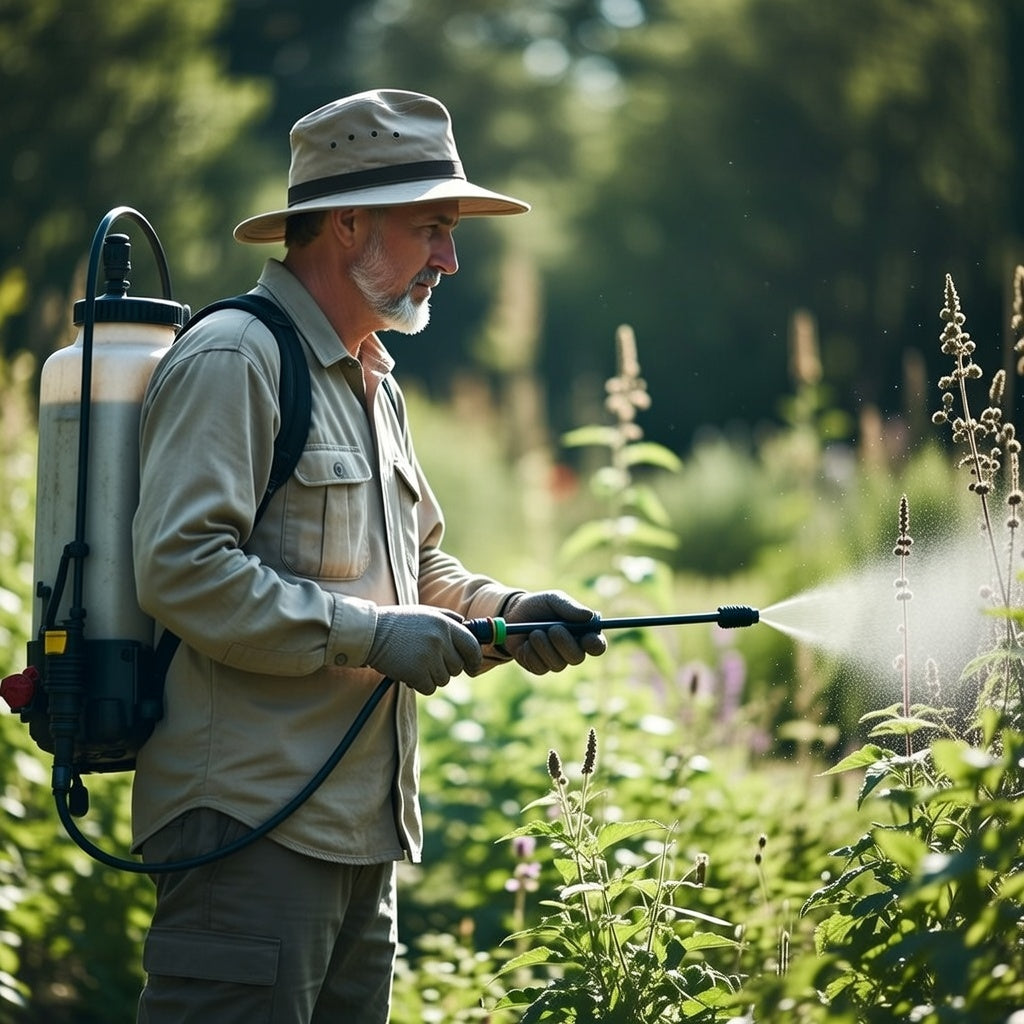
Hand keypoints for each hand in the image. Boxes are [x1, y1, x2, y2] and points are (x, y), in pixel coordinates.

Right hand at [366, 606, 482, 694]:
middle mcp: (440, 639)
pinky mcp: (417, 672)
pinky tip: (408, 672)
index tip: (472, 667)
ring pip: (443, 679)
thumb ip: (447, 617)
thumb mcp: (425, 612)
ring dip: (431, 676)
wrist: (371, 632)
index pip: (472, 646)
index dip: (474, 660)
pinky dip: (420, 684)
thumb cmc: (398, 623)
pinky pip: (429, 688)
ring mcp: (429, 656)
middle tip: (428, 661)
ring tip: (415, 663)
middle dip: (445, 668)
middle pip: (457, 667)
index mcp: (445, 624)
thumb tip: (466, 624)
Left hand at [502, 590, 606, 674]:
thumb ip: (569, 606)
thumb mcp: (553, 599)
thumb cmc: (539, 606)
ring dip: (544, 646)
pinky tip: (526, 642)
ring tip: (534, 632)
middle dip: (564, 643)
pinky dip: (532, 653)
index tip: (587, 637)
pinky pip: (539, 667)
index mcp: (582, 633)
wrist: (513, 614)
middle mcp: (572, 650)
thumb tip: (589, 616)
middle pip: (577, 658)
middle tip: (553, 628)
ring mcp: (555, 660)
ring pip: (557, 664)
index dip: (595, 644)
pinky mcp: (538, 667)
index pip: (596, 646)